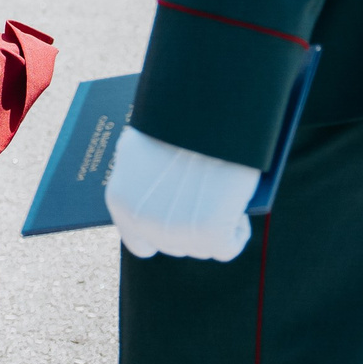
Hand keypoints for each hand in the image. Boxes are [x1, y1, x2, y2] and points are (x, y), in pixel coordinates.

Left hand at [105, 126, 256, 261]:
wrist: (203, 115)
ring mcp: (178, 234)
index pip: (140, 243)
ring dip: (214, 229)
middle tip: (206, 202)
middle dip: (190, 227)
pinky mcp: (211, 235)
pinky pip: (228, 248)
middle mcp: (146, 225)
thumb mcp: (139, 146)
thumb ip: (138, 175)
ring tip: (222, 198)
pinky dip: (238, 232)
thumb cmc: (174, 123)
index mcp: (122, 204)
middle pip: (175, 246)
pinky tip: (239, 211)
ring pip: (202, 248)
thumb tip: (149, 191)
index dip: (160, 235)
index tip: (178, 222)